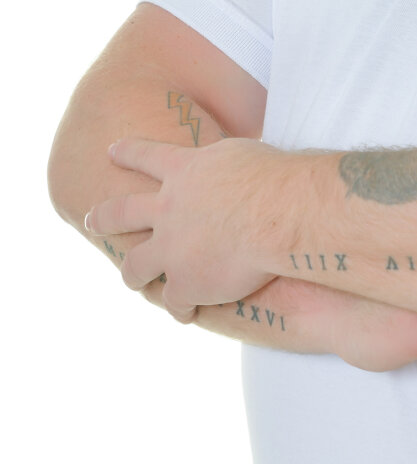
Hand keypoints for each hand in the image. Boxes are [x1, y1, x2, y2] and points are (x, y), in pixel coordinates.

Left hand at [85, 137, 295, 319]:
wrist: (278, 214)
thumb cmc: (274, 178)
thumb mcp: (243, 155)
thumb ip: (226, 165)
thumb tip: (236, 171)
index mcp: (184, 171)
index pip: (147, 156)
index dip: (127, 152)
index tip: (111, 150)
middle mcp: (167, 208)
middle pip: (122, 212)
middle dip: (103, 217)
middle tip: (91, 220)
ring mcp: (170, 249)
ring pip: (136, 265)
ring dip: (133, 273)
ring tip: (132, 280)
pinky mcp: (185, 283)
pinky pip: (174, 302)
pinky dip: (181, 308)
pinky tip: (186, 313)